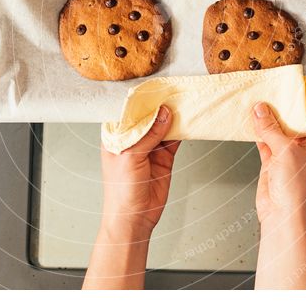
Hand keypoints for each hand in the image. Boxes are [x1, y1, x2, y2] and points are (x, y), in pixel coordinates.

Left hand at [83, 105, 179, 289]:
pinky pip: (174, 139)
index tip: (155, 87)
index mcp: (116, 136)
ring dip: (174, 116)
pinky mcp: (164, 157)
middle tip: (175, 91)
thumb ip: (148, 135)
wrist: (134, 219)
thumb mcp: (131, 158)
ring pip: (163, 126)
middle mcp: (132, 139)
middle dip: (160, 105)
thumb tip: (163, 113)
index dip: (140, 99)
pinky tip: (189, 121)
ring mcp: (149, 148)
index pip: (128, 111)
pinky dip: (182, 130)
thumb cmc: (120, 192)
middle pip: (148, 116)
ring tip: (185, 102)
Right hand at [252, 102, 305, 227]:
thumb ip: (271, 128)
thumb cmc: (296, 189)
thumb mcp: (285, 151)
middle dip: (276, 109)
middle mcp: (304, 147)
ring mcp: (287, 155)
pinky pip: (264, 142)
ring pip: (275, 131)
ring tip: (252, 103)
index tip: (283, 88)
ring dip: (264, 121)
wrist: (283, 217)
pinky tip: (248, 122)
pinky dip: (256, 133)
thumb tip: (260, 109)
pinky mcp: (273, 162)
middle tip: (264, 91)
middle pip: (289, 122)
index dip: (295, 102)